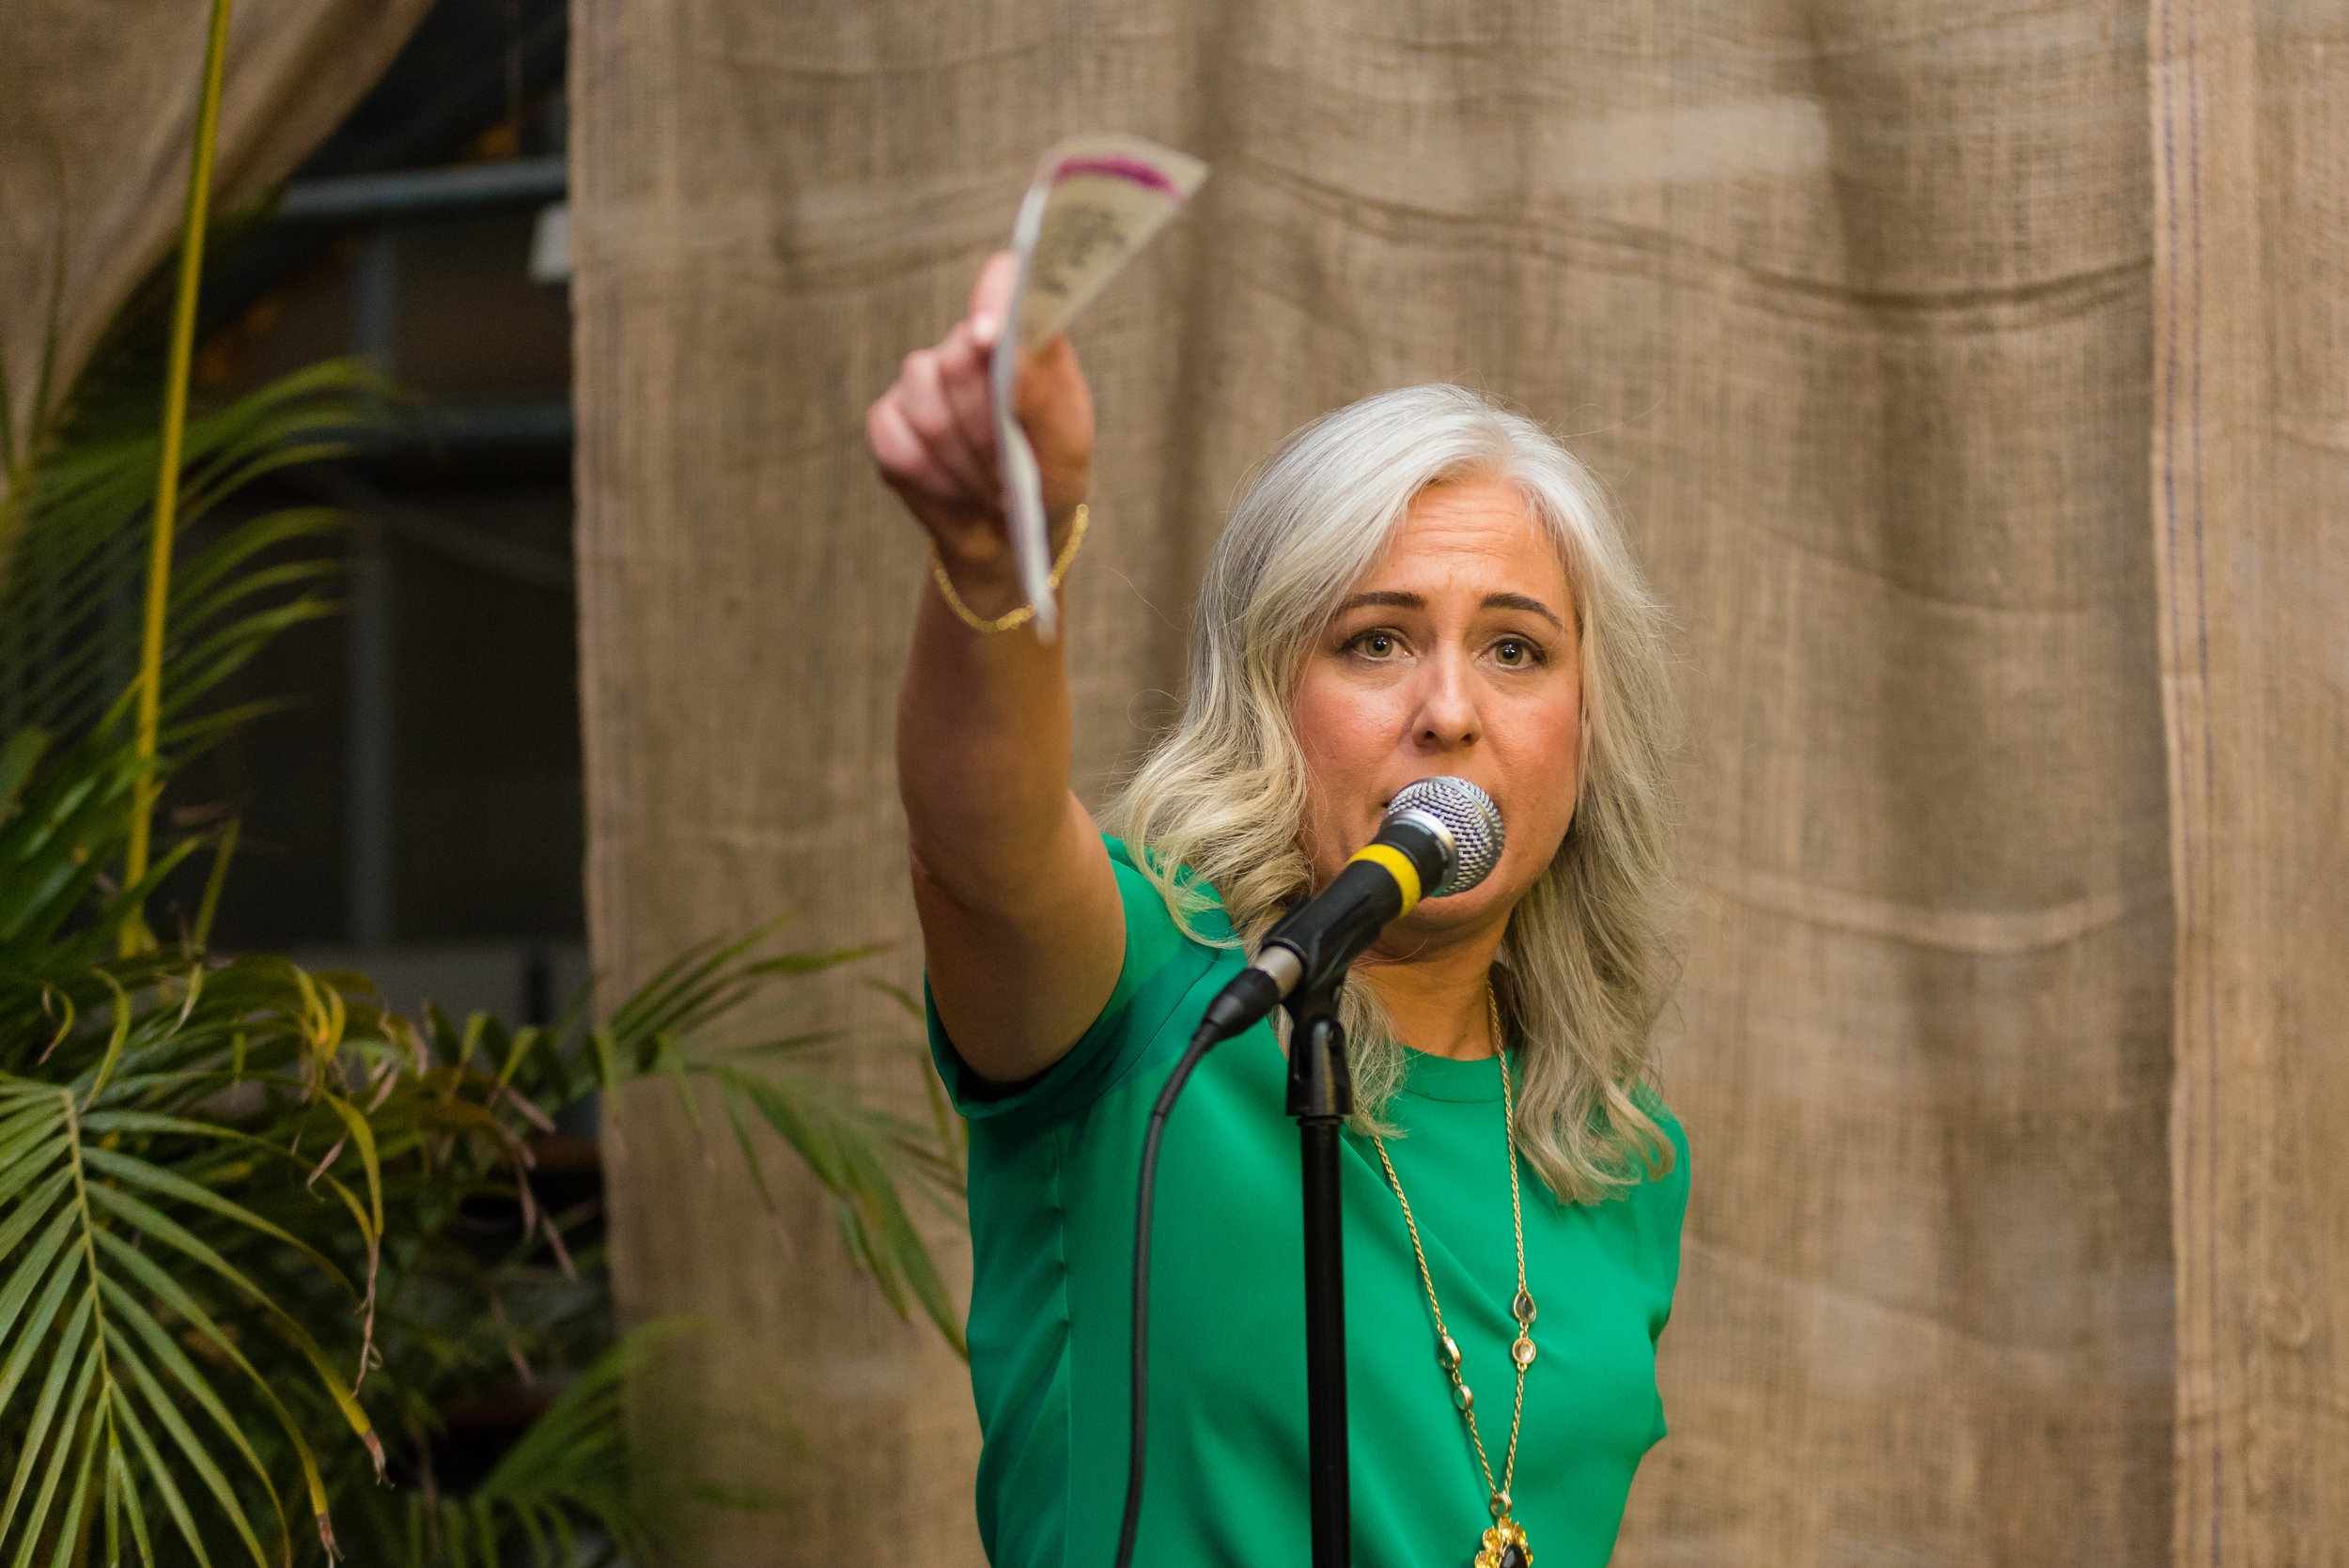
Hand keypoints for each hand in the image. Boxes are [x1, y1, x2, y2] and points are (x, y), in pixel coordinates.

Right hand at [866, 251, 1095, 597]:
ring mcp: (921, 381)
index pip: (1004, 281)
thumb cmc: (1050, 471)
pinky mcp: (888, 420)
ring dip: (965, 460)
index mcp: (1021, 334)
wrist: (1018, 530)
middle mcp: (966, 345)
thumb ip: (1039, 384)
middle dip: (988, 425)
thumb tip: (1001, 340)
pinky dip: (932, 478)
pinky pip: (897, 443)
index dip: (992, 298)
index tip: (989, 336)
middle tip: (1012, 464)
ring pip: (926, 407)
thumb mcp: (1065, 434)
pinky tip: (955, 487)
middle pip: (958, 359)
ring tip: (991, 483)